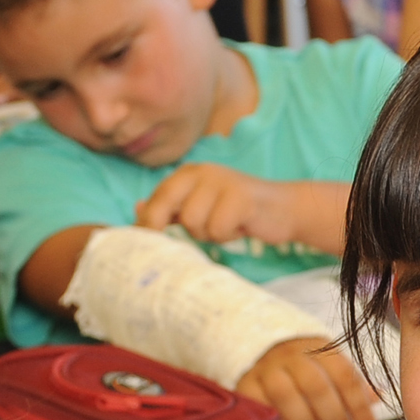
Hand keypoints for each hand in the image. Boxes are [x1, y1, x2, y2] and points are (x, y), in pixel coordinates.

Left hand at [139, 164, 302, 249]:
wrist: (282, 209)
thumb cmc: (236, 212)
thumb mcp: (200, 207)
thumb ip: (172, 207)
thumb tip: (137, 209)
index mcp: (187, 174)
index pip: (155, 200)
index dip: (146, 226)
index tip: (145, 247)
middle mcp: (200, 172)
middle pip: (166, 206)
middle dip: (166, 231)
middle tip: (176, 248)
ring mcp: (220, 182)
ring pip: (192, 222)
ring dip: (207, 234)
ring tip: (224, 227)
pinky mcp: (240, 197)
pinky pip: (217, 229)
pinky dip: (227, 236)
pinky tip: (239, 228)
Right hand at [236, 336, 381, 419]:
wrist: (256, 345)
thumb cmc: (300, 363)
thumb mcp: (328, 364)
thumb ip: (351, 383)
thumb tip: (378, 398)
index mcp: (318, 347)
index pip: (345, 377)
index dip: (359, 408)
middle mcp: (291, 354)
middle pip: (317, 387)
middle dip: (333, 416)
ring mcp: (266, 369)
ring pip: (287, 397)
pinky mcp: (246, 385)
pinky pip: (262, 408)